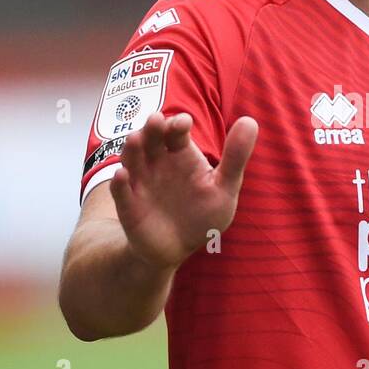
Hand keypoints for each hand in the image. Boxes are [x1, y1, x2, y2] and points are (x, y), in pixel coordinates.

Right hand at [108, 111, 257, 271]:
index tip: (183, 123)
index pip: (175, 131)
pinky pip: (120, 191)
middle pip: (150, 138)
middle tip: (156, 120)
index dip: (177, 124)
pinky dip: (119, 183)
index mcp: (180, 154)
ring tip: (135, 140)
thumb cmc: (203, 214)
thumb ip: (235, 157)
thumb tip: (250, 120)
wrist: (179, 248)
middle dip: (152, 128)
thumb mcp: (225, 188)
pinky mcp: (128, 205)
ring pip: (131, 158)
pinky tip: (122, 176)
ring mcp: (140, 181)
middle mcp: (157, 162)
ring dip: (131, 148)